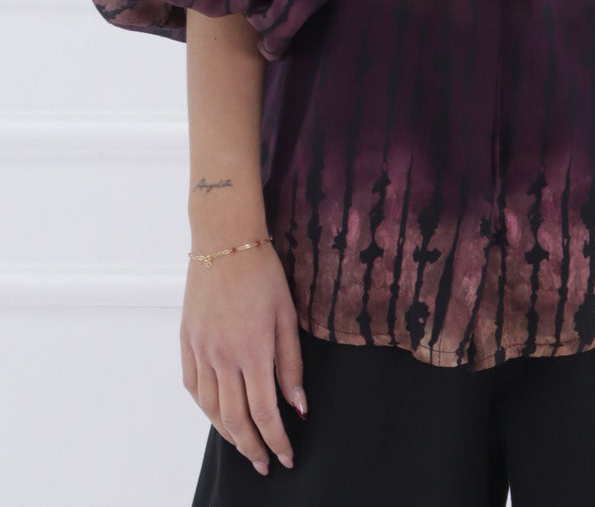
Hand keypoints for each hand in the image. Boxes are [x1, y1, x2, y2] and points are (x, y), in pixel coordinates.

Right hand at [181, 238, 305, 475]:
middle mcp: (223, 356)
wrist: (225, 241)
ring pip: (211, 409)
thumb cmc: (263, 273)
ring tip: (245, 446)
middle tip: (265, 464)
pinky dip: (206, 408)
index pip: (264, 412)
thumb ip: (291, 364)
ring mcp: (201, 350)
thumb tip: (297, 406)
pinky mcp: (187, 342)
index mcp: (253, 350)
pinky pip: (193, 387)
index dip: (275, 439)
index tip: (286, 457)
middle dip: (252, 448)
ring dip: (229, 434)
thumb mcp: (287, 315)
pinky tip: (218, 415)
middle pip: (235, 419)